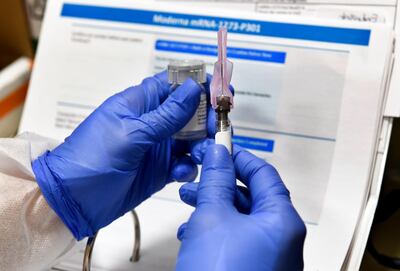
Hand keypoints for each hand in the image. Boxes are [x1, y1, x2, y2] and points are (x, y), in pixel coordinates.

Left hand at [32, 72, 205, 239]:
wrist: (74, 200)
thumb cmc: (91, 159)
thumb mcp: (131, 133)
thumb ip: (166, 115)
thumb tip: (193, 88)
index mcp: (139, 104)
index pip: (173, 84)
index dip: (198, 84)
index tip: (220, 91)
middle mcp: (150, 122)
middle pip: (189, 112)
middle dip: (205, 119)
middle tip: (214, 129)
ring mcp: (156, 146)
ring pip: (191, 139)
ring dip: (201, 145)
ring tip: (200, 154)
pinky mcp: (160, 169)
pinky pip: (184, 163)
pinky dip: (188, 167)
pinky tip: (180, 173)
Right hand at [176, 144, 305, 270]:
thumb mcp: (213, 216)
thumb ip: (216, 180)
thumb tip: (218, 153)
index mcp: (281, 221)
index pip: (264, 174)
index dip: (240, 157)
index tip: (219, 148)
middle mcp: (281, 239)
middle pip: (251, 197)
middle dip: (220, 183)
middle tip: (197, 171)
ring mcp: (268, 258)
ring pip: (239, 219)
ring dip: (212, 206)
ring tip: (187, 199)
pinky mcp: (251, 270)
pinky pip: (235, 241)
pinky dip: (214, 230)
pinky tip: (190, 233)